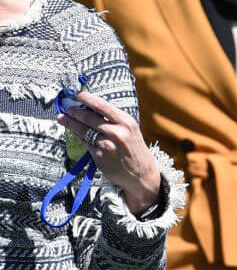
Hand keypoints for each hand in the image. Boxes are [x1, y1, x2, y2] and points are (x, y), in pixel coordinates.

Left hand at [59, 87, 161, 213]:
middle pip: (88, 117)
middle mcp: (116, 132)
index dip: (87, 98)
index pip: (102, 105)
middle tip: (66, 109)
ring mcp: (106, 145)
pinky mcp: (99, 156)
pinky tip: (75, 134)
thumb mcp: (130, 130)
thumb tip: (92, 109)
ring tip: (62, 118)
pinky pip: (85, 143)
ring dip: (70, 123)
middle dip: (74, 112)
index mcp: (126, 122)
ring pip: (82, 130)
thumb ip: (114, 120)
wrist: (141, 174)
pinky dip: (79, 137)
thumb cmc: (135, 149)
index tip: (78, 94)